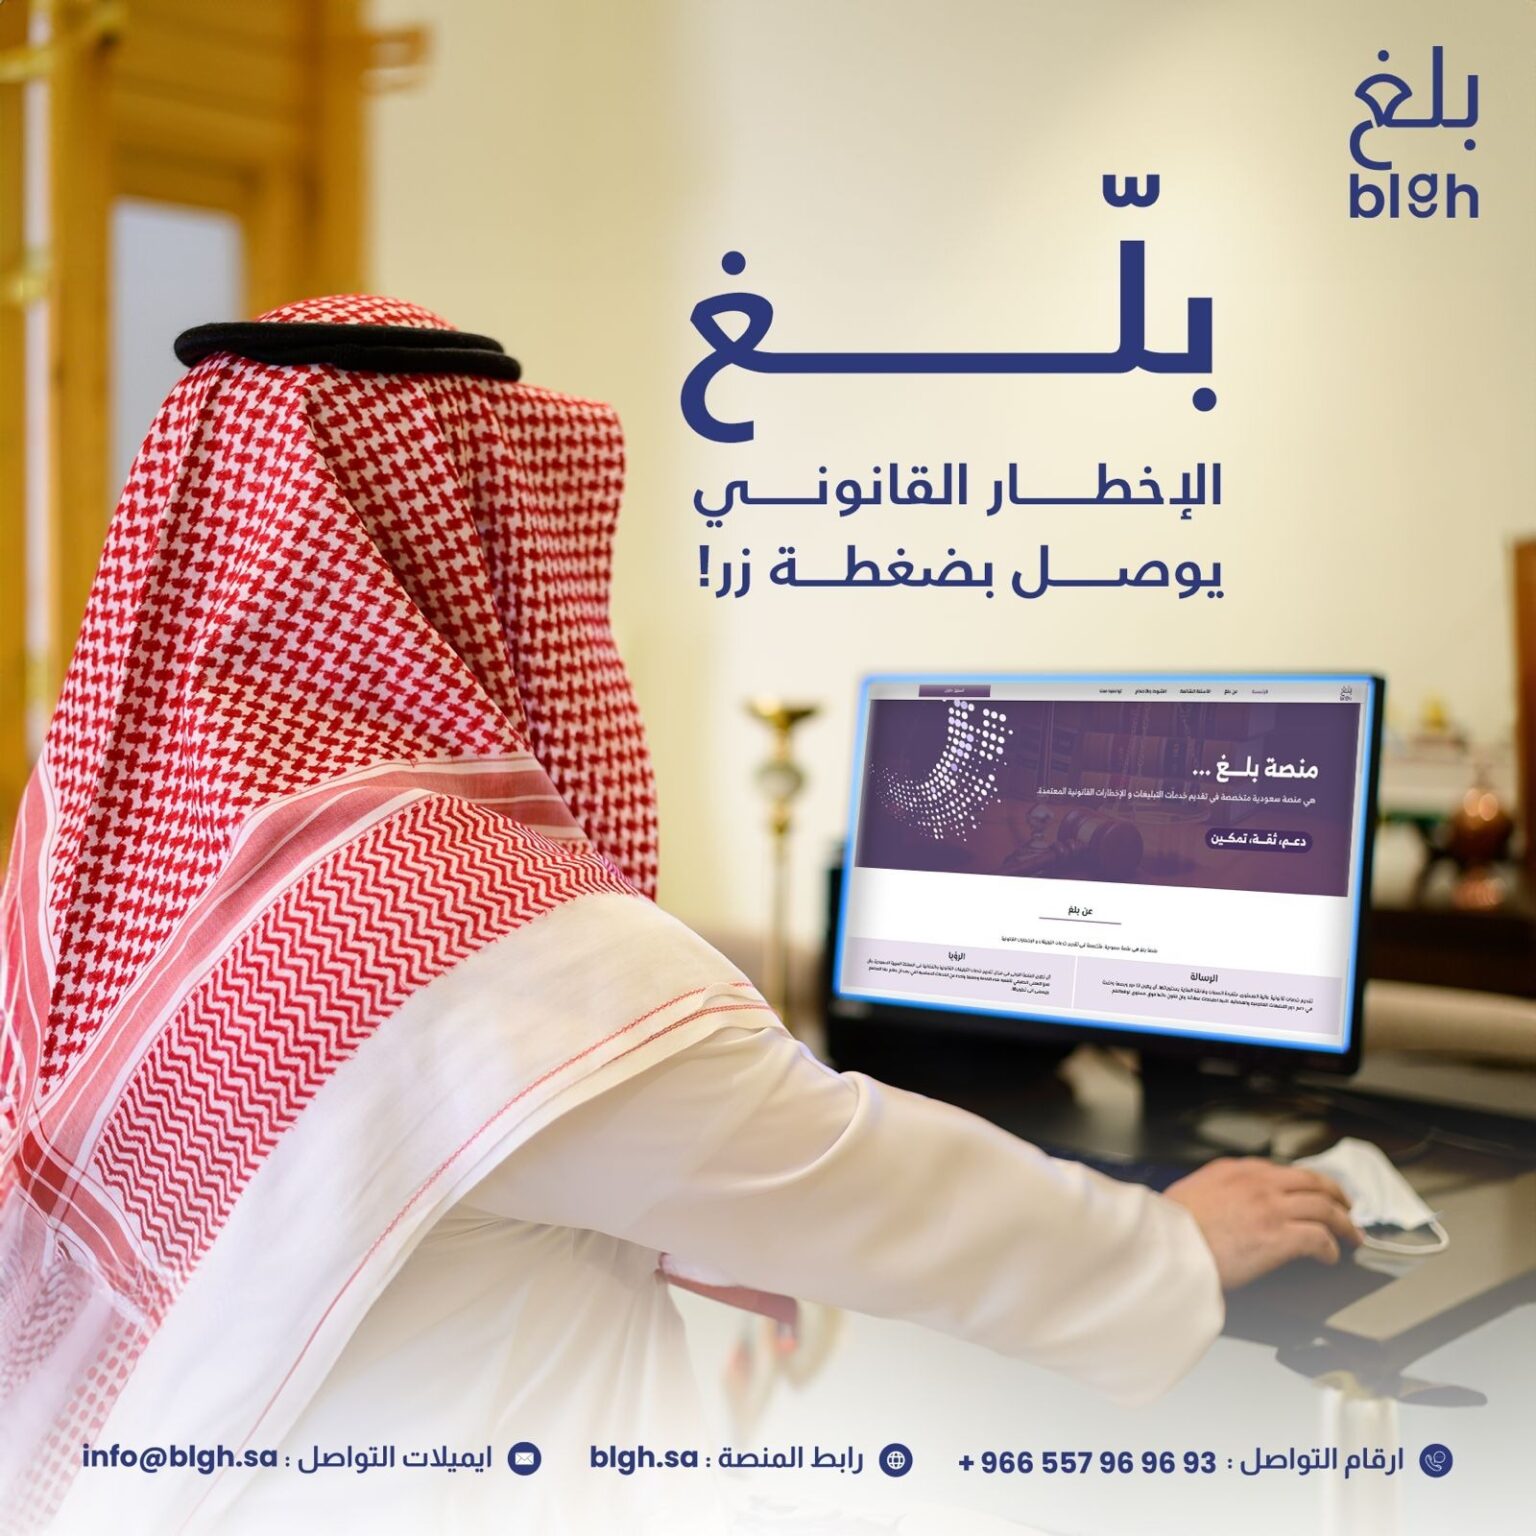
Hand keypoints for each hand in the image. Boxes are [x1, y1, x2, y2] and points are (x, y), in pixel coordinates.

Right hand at [1163, 1157, 1361, 1289]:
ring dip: (1344, 1223)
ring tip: (1352, 1236)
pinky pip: (1319, 1238)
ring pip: (1325, 1208)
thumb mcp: (1192, 1191)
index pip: (1282, 1171)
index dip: (1303, 1183)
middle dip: (1336, 1194)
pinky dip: (1331, 1248)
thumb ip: (1216, 1190)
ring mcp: (1272, 1208)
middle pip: (1313, 1182)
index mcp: (1235, 1170)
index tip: (1310, 1193)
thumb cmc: (1171, 1226)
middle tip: (1346, 1207)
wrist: (1167, 1244)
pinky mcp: (1280, 1237)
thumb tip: (1223, 1203)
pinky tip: (1331, 1257)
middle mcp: (1258, 1183)